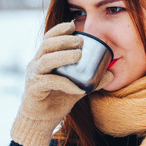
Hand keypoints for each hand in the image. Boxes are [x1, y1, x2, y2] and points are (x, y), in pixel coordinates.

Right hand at [11, 21, 85, 145]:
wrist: (41, 120)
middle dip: (64, 40)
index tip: (73, 25)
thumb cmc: (57, 99)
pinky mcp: (33, 89)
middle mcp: (36, 64)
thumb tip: (111, 74)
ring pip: (46, 60)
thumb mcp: (76, 87)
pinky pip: (48, 81)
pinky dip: (64, 83)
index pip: (49, 38)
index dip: (60, 29)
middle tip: (81, 41)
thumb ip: (91, 79)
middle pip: (47, 45)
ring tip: (79, 55)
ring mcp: (33, 76)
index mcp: (44, 58)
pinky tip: (77, 87)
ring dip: (63, 55)